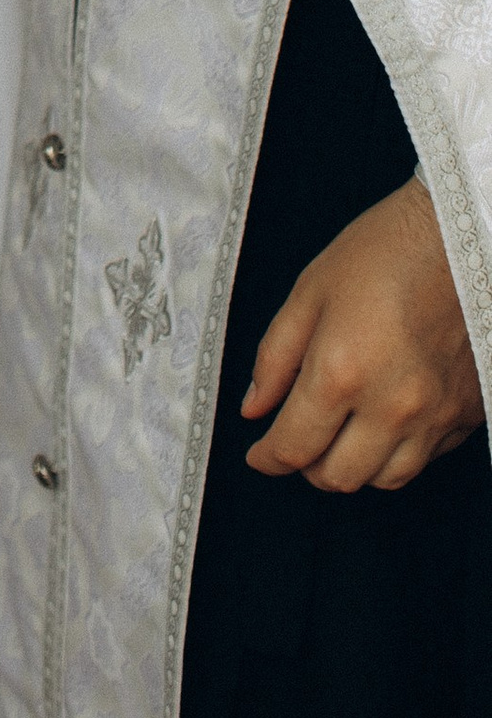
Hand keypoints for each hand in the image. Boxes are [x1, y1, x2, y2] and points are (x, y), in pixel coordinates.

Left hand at [242, 174, 485, 488]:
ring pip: (383, 479)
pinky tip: (379, 421)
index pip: (295, 446)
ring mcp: (433, 417)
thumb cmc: (381, 253)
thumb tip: (253, 408)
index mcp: (342, 371)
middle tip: (294, 439)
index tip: (258, 454)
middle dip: (305, 466)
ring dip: (351, 466)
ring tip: (335, 434)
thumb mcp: (309, 291)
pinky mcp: (464, 416)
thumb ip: (275, 357)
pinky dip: (394, 454)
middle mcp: (391, 406)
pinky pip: (422, 461)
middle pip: (338, 477)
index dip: (268, 458)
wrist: (457, 237)